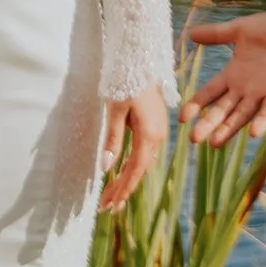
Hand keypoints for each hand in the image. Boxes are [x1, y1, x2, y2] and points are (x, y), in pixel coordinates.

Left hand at [100, 88, 168, 210]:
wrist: (142, 58)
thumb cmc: (127, 81)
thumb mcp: (115, 110)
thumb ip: (113, 140)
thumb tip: (106, 168)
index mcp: (150, 134)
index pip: (135, 170)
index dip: (123, 190)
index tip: (110, 206)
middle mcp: (159, 136)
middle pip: (140, 170)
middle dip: (123, 189)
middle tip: (106, 207)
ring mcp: (159, 131)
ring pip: (143, 163)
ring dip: (128, 179)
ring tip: (111, 195)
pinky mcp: (156, 126)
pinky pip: (145, 153)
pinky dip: (133, 166)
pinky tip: (122, 172)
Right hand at [182, 10, 265, 146]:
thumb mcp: (239, 30)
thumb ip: (216, 34)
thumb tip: (191, 34)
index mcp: (233, 74)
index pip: (211, 93)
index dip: (197, 104)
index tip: (182, 118)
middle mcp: (245, 88)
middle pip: (223, 109)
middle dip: (209, 124)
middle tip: (194, 139)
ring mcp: (263, 91)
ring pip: (243, 114)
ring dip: (230, 128)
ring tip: (215, 143)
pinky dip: (263, 120)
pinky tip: (254, 133)